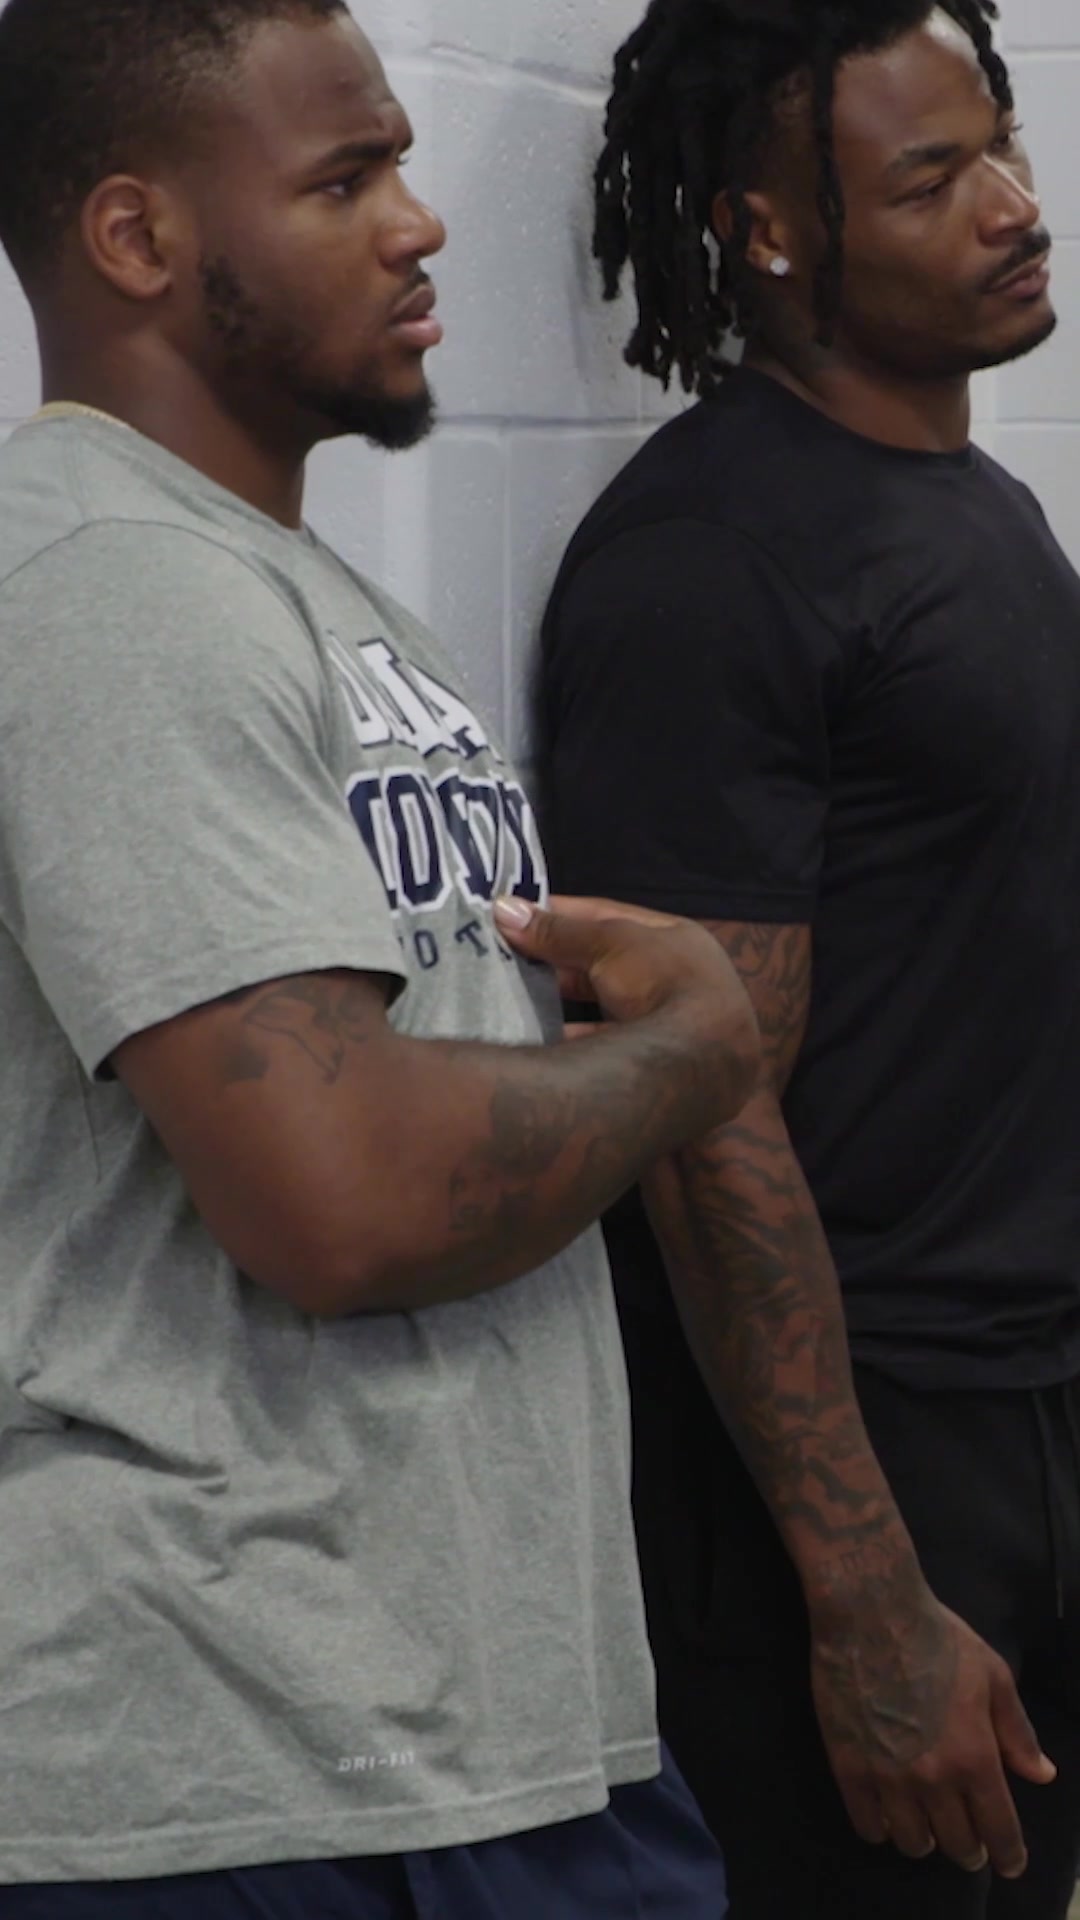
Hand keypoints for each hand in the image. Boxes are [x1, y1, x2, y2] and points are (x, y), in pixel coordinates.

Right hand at [494, 893, 759, 1129]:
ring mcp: (664, 1026)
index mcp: (676, 940)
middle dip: (557, 962)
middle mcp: (675, 980)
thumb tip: (501, 908)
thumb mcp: (609, 944)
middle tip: (505, 957)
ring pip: (600, 1007)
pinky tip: (534, 1038)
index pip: (609, 917)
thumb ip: (559, 931)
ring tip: (512, 997)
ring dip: (560, 1003)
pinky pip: (598, 1046)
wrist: (703, 1063)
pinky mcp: (648, 1067)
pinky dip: (568, 1040)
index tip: (517, 914)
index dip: (562, 914)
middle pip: (604, 965)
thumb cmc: (663, 982)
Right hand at [810, 1581, 1055, 1878]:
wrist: (871, 1614)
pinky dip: (881, 1829)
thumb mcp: (994, 1676)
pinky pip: (867, 1825)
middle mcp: (935, 1780)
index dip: (1009, 1855)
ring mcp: (889, 1778)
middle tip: (969, 1840)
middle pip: (957, 1845)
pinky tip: (886, 1815)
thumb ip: (1017, 1732)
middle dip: (970, 1850)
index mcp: (976, 1759)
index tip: (1009, 1863)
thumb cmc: (940, 1639)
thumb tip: (1041, 1775)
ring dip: (925, 1840)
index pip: (1000, 1831)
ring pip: (912, 1843)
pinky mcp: (849, 1768)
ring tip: (926, 1826)